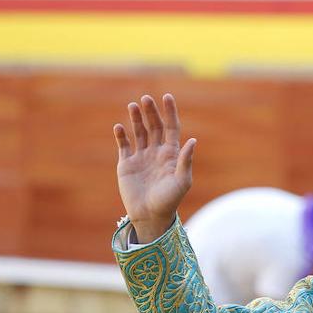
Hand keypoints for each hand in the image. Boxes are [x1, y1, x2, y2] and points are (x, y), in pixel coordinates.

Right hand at [113, 93, 195, 242]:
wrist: (150, 215)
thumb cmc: (170, 200)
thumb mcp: (182, 181)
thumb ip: (186, 160)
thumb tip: (193, 140)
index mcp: (172, 154)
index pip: (171, 127)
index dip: (170, 112)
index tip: (167, 97)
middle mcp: (157, 152)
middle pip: (154, 126)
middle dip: (151, 112)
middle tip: (146, 99)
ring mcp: (141, 157)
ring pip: (139, 132)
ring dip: (136, 118)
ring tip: (133, 105)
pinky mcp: (126, 164)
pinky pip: (124, 145)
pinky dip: (121, 135)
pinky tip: (119, 126)